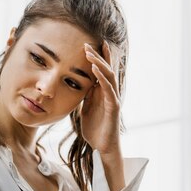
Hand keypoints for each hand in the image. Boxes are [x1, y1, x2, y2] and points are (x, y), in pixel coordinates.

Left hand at [79, 41, 121, 155]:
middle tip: (86, 44)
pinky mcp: (114, 106)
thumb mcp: (85, 109)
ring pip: (108, 76)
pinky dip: (102, 78)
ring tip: (89, 52)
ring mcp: (113, 98)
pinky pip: (109, 89)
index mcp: (102, 92)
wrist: (101, 146)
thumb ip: (84, 97)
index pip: (101, 71)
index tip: (87, 45)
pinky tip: (95, 69)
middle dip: (97, 56)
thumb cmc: (94, 129)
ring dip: (99, 63)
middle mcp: (109, 92)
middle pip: (105, 69)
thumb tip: (77, 86)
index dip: (96, 58)